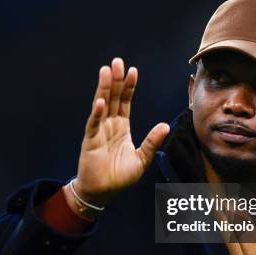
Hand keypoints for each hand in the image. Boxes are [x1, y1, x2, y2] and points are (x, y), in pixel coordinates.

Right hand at [67, 58, 169, 208]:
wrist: (102, 193)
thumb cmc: (120, 177)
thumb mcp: (141, 160)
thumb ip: (152, 142)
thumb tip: (165, 126)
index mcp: (122, 127)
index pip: (125, 102)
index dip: (129, 87)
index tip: (133, 71)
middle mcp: (109, 125)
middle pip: (113, 98)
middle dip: (115, 80)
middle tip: (117, 62)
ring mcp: (98, 131)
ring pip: (101, 105)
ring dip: (104, 89)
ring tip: (106, 71)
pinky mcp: (90, 141)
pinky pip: (93, 124)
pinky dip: (97, 113)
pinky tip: (100, 101)